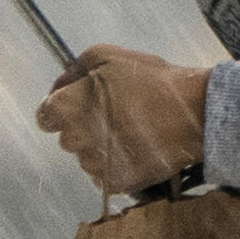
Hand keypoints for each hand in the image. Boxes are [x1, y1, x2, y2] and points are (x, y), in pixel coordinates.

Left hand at [34, 43, 211, 195]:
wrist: (194, 113)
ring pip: (86, 158)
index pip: (45, 117)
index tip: (79, 105)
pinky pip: (104, 176)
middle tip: (113, 114)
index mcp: (68, 108)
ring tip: (129, 131)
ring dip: (99, 147)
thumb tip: (59, 87)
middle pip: (67, 138)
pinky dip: (115, 165)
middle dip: (83, 127)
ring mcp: (96, 165)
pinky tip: (135, 148)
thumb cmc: (151, 81)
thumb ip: (73, 70)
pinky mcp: (117, 182)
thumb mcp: (107, 56)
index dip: (61, 109)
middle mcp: (76, 140)